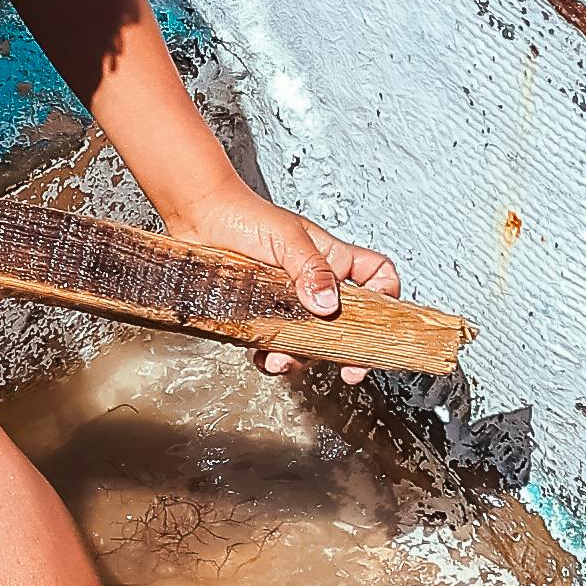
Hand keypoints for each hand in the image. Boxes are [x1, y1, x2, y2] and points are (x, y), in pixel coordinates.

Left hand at [163, 186, 398, 375]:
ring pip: (309, 340)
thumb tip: (327, 303)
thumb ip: (311, 270)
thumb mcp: (287, 239)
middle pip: (345, 322)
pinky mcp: (261, 316)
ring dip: (301, 357)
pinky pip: (275, 346)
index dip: (386, 296)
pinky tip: (263, 358)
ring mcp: (288, 302)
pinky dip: (271, 358)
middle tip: (350, 369)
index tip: (382, 321)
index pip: (377, 276)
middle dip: (348, 348)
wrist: (199, 218)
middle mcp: (314, 283)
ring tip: (283, 359)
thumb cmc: (244, 215)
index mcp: (332, 259)